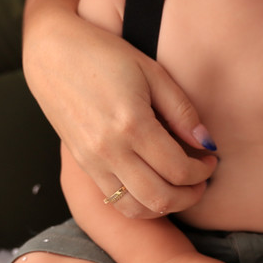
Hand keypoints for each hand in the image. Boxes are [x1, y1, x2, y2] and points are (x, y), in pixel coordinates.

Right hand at [26, 7, 216, 217]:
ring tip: (180, 186)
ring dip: (166, 205)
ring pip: (136, 209)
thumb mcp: (151, 71)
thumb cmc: (104, 54)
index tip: (211, 159)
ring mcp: (92, 161)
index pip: (178, 169)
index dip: (203, 171)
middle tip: (202, 179)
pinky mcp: (82, 165)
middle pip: (160, 198)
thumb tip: (207, 143)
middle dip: (190, 196)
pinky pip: (114, 201)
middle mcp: (109, 149)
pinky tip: (153, 184)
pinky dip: (140, 203)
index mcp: (131, 123)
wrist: (51, 53)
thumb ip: (182, 110)